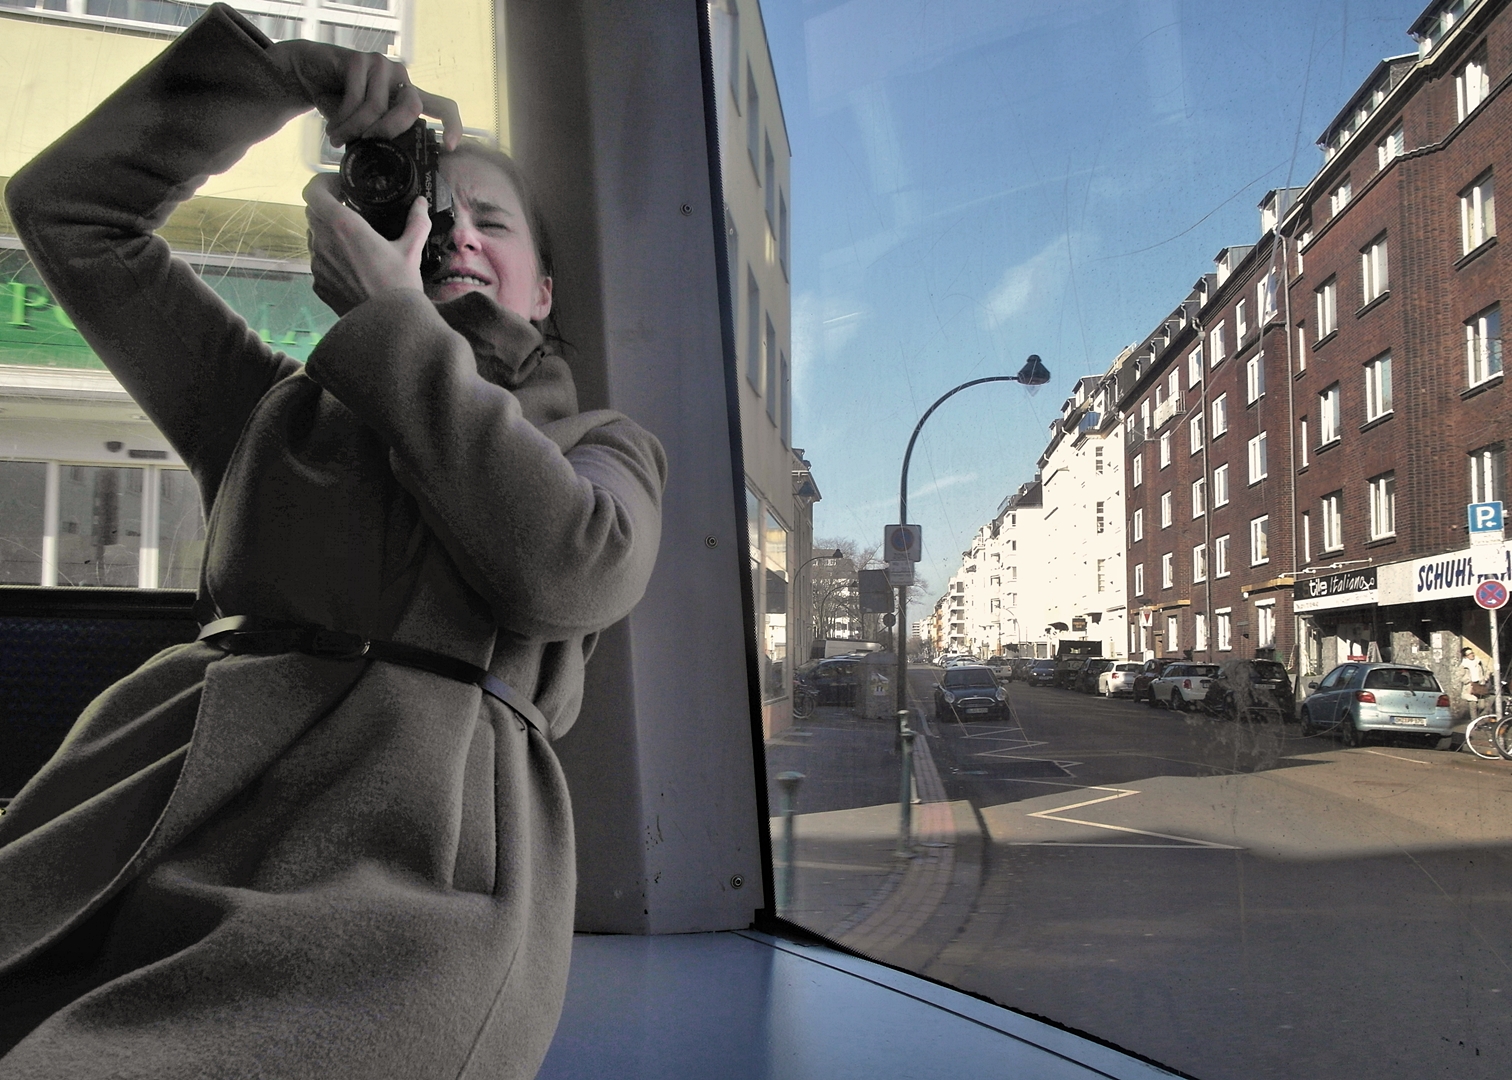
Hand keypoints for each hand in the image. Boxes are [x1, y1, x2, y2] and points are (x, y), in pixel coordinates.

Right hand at [267, 40, 461, 148]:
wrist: (309, 75)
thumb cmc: (341, 103)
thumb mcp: (367, 124)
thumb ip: (382, 137)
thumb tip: (394, 171)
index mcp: (409, 95)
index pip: (443, 107)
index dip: (452, 126)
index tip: (449, 147)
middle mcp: (401, 77)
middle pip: (411, 108)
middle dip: (388, 131)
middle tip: (365, 142)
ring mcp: (381, 65)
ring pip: (376, 107)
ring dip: (353, 130)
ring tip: (337, 138)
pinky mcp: (359, 59)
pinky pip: (354, 98)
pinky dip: (341, 119)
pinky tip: (332, 127)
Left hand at [304, 173, 428, 315]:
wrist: (386, 324)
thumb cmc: (398, 286)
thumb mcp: (411, 250)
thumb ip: (416, 221)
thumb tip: (421, 204)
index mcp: (343, 226)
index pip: (313, 190)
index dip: (322, 183)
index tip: (339, 186)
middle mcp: (323, 241)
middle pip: (313, 211)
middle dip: (328, 207)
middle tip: (349, 210)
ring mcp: (317, 263)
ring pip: (314, 236)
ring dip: (328, 232)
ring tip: (352, 241)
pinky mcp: (317, 282)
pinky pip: (318, 261)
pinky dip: (330, 257)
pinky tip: (352, 266)